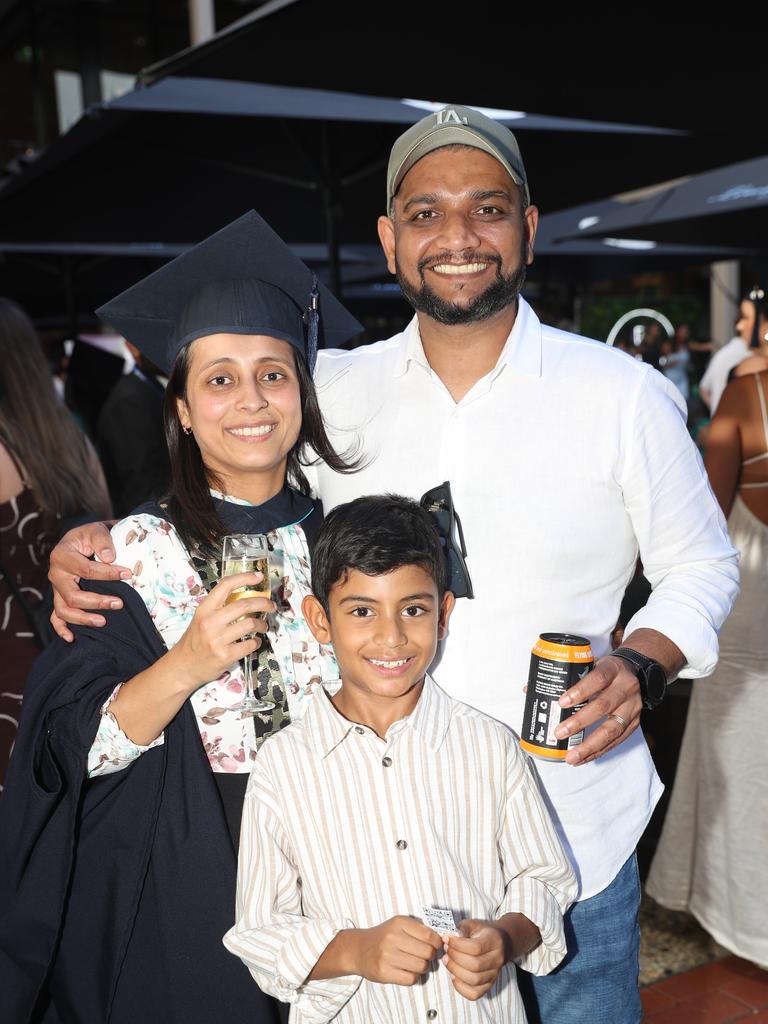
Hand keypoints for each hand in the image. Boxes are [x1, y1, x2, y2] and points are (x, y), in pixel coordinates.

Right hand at [49, 522, 128, 640]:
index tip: (128, 574)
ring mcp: (56, 588)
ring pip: (63, 610)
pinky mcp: (60, 597)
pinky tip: (72, 638)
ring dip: (83, 618)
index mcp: (62, 555)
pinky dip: (61, 629)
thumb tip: (110, 558)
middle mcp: (55, 574)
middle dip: (97, 601)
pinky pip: (56, 617)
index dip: (108, 574)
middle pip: (72, 595)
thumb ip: (102, 541)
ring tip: (104, 622)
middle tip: (120, 603)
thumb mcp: (97, 530)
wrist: (83, 539)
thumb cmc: (91, 535)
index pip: (85, 570)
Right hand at [167, 572, 274, 690]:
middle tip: (271, 605)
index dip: (244, 578)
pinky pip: (249, 645)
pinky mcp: (225, 656)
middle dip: (263, 603)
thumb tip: (246, 596)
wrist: (183, 667)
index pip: (225, 586)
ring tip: (263, 626)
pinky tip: (254, 642)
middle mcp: (210, 622)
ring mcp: (217, 640)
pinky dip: (256, 642)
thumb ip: (219, 608)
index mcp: (204, 609)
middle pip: (244, 605)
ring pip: (250, 624)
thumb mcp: (201, 618)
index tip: (258, 576)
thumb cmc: (194, 640)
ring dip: (261, 624)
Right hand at [354, 916, 441, 985]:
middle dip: (430, 956)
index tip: (436, 945)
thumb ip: (418, 929)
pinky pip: (411, 979)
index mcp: (399, 923)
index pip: (429, 935)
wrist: (359, 949)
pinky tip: (408, 971)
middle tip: (426, 956)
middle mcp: (392, 938)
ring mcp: (387, 956)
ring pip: (421, 966)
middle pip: (427, 952)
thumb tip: (441, 940)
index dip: (437, 943)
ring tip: (417, 963)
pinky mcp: (384, 973)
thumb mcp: (399, 925)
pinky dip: (414, 977)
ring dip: (423, 967)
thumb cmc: (384, 937)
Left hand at [443, 919, 506, 1000]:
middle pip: (475, 965)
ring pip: (474, 980)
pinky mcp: (489, 985)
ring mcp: (494, 974)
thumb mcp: (473, 924)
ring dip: (456, 971)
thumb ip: (462, 929)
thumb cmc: (482, 933)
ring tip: (447, 961)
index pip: (476, 947)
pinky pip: (474, 993)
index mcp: (494, 941)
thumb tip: (450, 937)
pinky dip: (461, 987)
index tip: (446, 939)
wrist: (500, 943)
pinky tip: (453, 975)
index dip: (457, 945)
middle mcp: (497, 959)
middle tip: (446, 950)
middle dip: (455, 958)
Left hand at [554, 655, 641, 764]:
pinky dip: (599, 751)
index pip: (598, 679)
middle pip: (603, 706)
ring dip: (590, 745)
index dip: (580, 691)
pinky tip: (584, 758)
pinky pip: (617, 740)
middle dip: (580, 722)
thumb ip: (565, 676)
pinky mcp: (634, 723)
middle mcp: (626, 688)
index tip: (561, 702)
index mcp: (613, 669)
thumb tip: (530, 689)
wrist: (637, 672)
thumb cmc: (606, 670)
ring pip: (612, 729)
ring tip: (571, 756)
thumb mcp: (591, 664)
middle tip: (559, 732)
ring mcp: (632, 707)